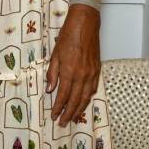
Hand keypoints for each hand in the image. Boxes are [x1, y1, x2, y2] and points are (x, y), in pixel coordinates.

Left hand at [46, 5, 99, 126]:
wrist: (85, 25)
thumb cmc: (68, 37)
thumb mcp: (55, 54)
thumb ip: (52, 74)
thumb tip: (50, 90)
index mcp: (69, 71)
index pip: (63, 95)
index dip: (58, 108)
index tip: (54, 116)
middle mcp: (82, 75)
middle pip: (75, 100)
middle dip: (68, 113)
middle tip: (63, 123)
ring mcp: (91, 73)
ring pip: (86, 97)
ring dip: (79, 110)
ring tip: (73, 118)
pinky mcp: (97, 70)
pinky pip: (93, 88)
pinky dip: (88, 98)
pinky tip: (84, 103)